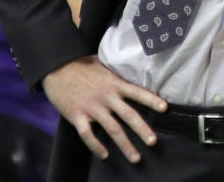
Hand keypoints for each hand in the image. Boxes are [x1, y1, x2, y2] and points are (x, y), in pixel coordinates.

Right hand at [43, 55, 167, 162]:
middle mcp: (106, 97)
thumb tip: (132, 72)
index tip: (165, 108)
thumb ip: (117, 73)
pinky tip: (104, 154)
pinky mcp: (77, 115)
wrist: (57, 68)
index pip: (137, 92)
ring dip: (124, 145)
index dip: (151, 100)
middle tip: (153, 142)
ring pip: (112, 129)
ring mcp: (92, 107)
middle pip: (128, 115)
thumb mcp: (104, 65)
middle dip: (142, 130)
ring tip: (135, 157)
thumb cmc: (82, 65)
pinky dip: (96, 146)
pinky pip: (88, 134)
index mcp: (115, 83)